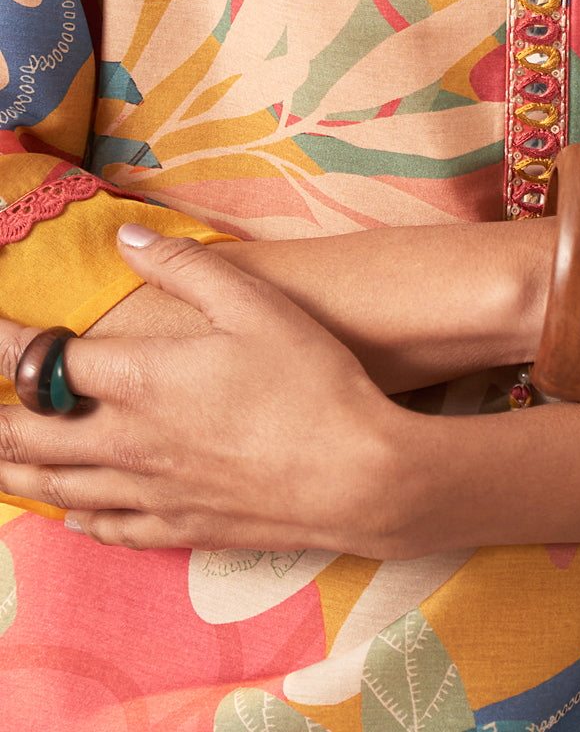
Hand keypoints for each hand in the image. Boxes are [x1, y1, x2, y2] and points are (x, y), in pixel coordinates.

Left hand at [0, 226, 412, 552]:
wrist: (357, 475)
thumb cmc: (310, 381)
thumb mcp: (254, 303)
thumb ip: (183, 266)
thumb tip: (125, 238)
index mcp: (141, 380)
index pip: (45, 361)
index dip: (6, 343)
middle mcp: (129, 442)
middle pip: (30, 436)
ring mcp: (151, 492)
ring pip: (55, 488)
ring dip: (14, 471)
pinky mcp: (178, 527)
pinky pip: (105, 527)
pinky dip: (74, 515)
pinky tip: (70, 511)